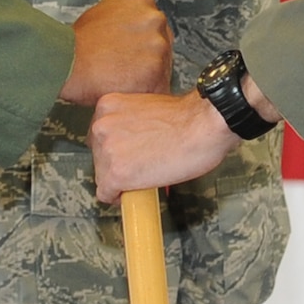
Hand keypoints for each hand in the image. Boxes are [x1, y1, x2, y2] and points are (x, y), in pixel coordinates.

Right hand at [61, 0, 172, 104]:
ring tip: (122, 80)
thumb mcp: (103, 13)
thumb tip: (131, 28)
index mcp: (142, 2)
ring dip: (147, 78)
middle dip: (148, 59)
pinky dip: (145, 93)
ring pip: (163, 68)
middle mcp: (155, 19)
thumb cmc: (77, 43)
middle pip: (163, 45)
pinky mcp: (156, 70)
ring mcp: (158, 45)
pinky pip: (159, 88)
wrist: (64, 62)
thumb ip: (125, 18)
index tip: (132, 53)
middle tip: (126, 69)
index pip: (155, 25)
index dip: (143, 43)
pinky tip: (126, 89)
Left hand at [89, 90, 237, 204]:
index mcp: (107, 105)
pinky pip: (107, 195)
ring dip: (122, 180)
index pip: (99, 136)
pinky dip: (120, 198)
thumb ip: (131, 122)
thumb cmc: (187, 117)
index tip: (129, 155)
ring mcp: (107, 150)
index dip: (117, 149)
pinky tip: (138, 191)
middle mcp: (101, 126)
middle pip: (99, 157)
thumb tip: (129, 141)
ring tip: (147, 175)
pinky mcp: (115, 174)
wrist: (203, 126)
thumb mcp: (147, 108)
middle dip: (118, 164)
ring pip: (103, 176)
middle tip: (142, 165)